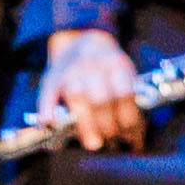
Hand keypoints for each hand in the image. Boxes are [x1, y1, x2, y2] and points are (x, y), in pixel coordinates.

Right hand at [40, 26, 152, 152]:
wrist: (79, 41)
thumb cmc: (106, 67)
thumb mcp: (123, 72)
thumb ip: (128, 98)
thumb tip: (137, 137)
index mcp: (115, 62)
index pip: (124, 93)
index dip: (130, 118)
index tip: (133, 138)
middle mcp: (93, 64)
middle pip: (101, 98)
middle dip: (109, 125)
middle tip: (114, 141)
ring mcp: (70, 69)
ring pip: (76, 96)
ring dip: (86, 124)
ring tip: (95, 143)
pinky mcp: (51, 77)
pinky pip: (47, 93)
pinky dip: (47, 108)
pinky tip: (50, 122)